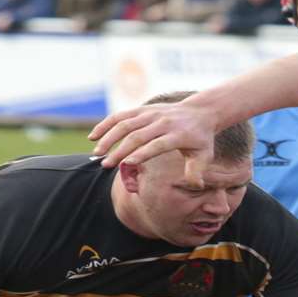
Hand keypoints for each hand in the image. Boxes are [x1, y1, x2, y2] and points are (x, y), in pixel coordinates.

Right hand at [88, 100, 217, 175]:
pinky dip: (105, 124)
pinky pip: (120, 115)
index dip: (142, 154)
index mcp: (178, 134)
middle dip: (120, 150)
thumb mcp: (204, 156)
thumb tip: (195, 186)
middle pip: (138, 135)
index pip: (158, 144)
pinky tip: (93, 136)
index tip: (126, 165)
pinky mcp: (142, 109)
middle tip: (106, 165)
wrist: (200, 112)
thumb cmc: (201, 140)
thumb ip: (197, 172)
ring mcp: (151, 113)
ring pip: (125, 123)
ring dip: (108, 138)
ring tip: (97, 153)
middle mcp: (163, 121)